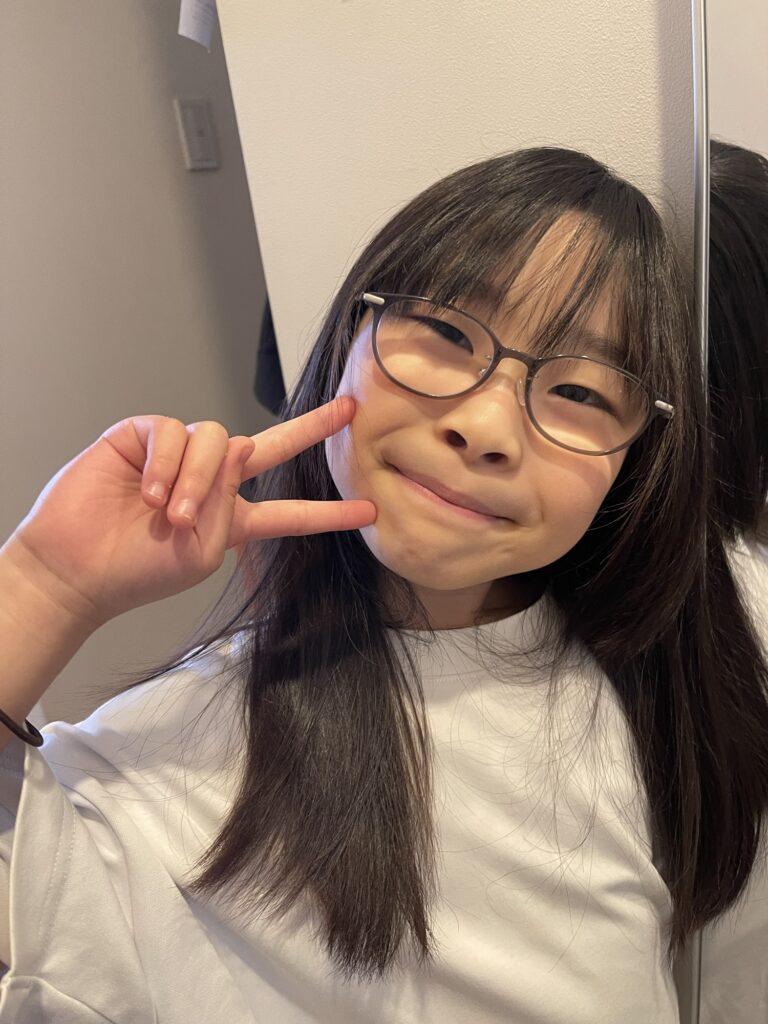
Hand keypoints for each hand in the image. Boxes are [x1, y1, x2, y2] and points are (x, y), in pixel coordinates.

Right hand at [4, 396, 375, 626]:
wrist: (80, 566)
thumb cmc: (140, 569)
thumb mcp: (204, 550)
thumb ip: (231, 505)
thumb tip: (237, 444)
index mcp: (233, 517)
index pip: (288, 512)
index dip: (326, 513)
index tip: (368, 512)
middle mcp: (213, 480)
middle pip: (270, 445)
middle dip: (311, 428)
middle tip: (348, 411)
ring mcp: (180, 455)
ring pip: (216, 439)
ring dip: (198, 480)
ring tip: (171, 515)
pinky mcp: (145, 435)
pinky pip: (172, 433)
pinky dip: (166, 465)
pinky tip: (149, 493)